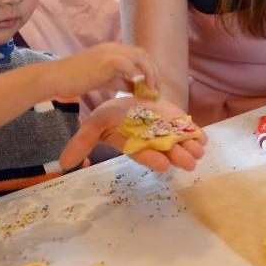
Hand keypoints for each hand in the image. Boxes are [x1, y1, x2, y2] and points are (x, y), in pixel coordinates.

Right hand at [50, 43, 159, 101]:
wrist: (57, 77)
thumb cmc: (78, 79)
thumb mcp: (105, 79)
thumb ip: (123, 82)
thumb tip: (140, 88)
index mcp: (114, 49)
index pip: (140, 54)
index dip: (150, 69)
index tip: (154, 86)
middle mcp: (115, 47)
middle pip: (144, 55)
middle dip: (154, 72)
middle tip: (156, 90)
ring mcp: (110, 52)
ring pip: (140, 58)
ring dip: (149, 74)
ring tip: (151, 90)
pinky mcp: (106, 60)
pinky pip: (128, 65)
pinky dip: (136, 75)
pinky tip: (137, 87)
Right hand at [60, 97, 206, 171]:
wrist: (129, 100)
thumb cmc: (112, 115)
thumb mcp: (95, 124)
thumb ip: (83, 142)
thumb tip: (63, 164)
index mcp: (134, 145)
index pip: (143, 155)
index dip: (152, 159)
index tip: (162, 165)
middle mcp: (152, 143)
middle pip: (167, 152)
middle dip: (178, 157)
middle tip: (189, 163)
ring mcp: (167, 134)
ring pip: (181, 143)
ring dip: (191, 147)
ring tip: (198, 150)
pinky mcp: (177, 124)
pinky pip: (188, 130)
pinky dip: (196, 133)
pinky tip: (202, 137)